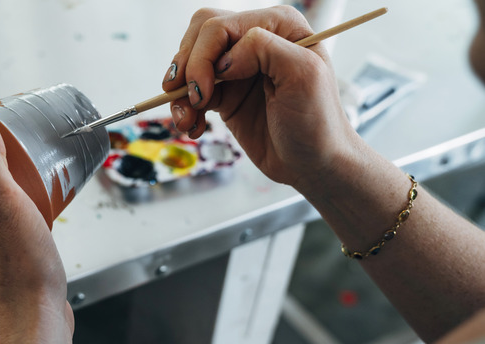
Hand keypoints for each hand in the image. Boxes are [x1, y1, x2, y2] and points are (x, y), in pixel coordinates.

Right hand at [163, 6, 360, 191]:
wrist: (314, 164)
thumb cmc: (318, 122)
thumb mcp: (304, 76)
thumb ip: (265, 49)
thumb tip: (224, 59)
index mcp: (278, 26)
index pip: (221, 26)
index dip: (205, 57)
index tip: (206, 93)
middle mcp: (255, 41)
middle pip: (199, 36)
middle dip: (187, 69)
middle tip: (192, 101)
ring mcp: (238, 68)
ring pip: (189, 64)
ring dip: (179, 93)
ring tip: (185, 120)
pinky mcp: (225, 95)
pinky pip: (191, 92)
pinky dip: (184, 109)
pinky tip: (193, 126)